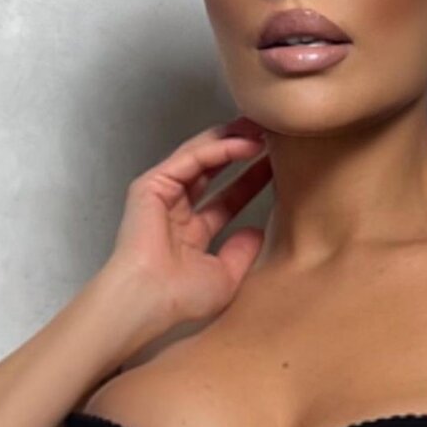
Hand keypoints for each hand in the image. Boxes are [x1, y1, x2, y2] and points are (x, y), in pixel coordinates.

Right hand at [107, 115, 272, 325]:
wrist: (150, 298)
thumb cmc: (179, 298)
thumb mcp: (226, 276)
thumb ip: (242, 252)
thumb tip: (257, 232)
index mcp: (190, 233)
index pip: (227, 199)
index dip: (251, 181)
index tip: (276, 168)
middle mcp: (175, 210)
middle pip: (213, 170)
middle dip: (239, 149)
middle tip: (269, 133)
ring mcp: (162, 195)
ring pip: (201, 156)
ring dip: (232, 139)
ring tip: (262, 127)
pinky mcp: (152, 184)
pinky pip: (192, 157)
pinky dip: (220, 147)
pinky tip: (247, 143)